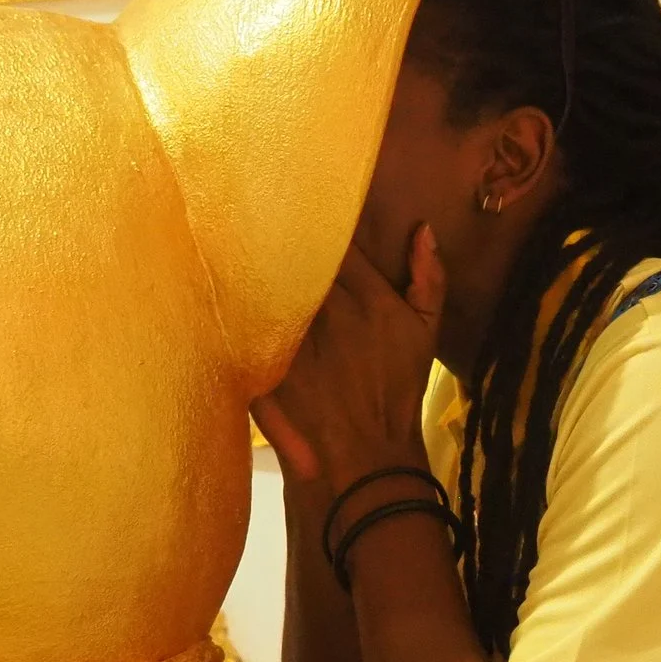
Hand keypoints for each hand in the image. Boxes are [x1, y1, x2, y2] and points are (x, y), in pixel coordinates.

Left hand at [254, 227, 445, 489]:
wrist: (364, 453)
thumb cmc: (397, 390)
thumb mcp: (426, 334)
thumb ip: (430, 278)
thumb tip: (423, 229)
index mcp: (370, 298)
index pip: (339, 241)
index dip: (322, 222)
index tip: (310, 209)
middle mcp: (331, 311)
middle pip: (300, 254)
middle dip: (287, 235)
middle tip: (272, 212)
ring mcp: (296, 336)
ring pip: (270, 279)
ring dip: (260, 261)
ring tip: (242, 238)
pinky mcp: (266, 360)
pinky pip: (248, 316)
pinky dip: (242, 299)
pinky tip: (231, 284)